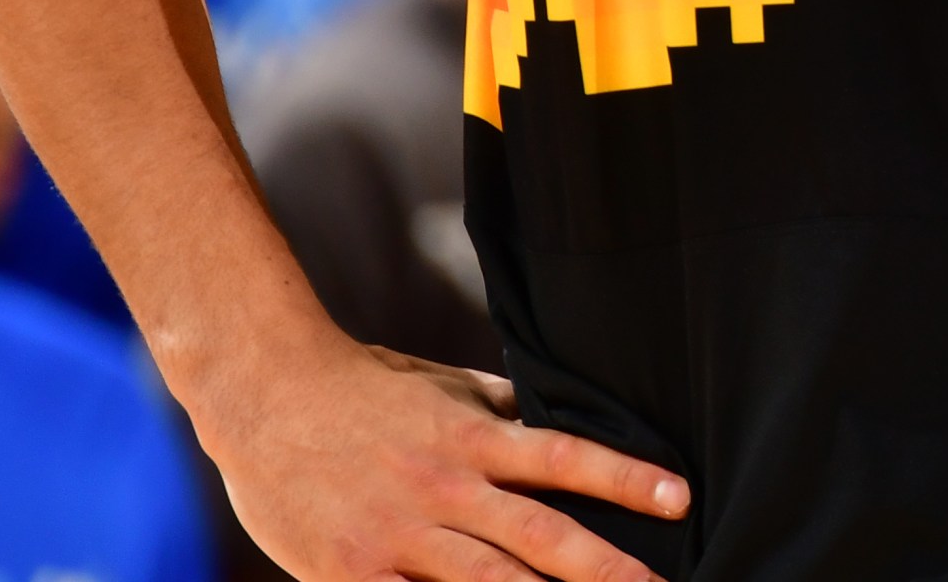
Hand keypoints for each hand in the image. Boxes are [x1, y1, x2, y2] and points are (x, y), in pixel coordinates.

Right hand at [198, 337, 690, 581]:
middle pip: (538, 534)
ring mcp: (396, 536)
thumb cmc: (364, 384)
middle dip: (603, 568)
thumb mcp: (443, 384)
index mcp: (471, 437)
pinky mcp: (348, 575)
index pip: (565, 457)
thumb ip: (500, 409)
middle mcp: (444, 487)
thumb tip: (557, 416)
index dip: (625, 477)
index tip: (680, 496)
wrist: (267, 390)